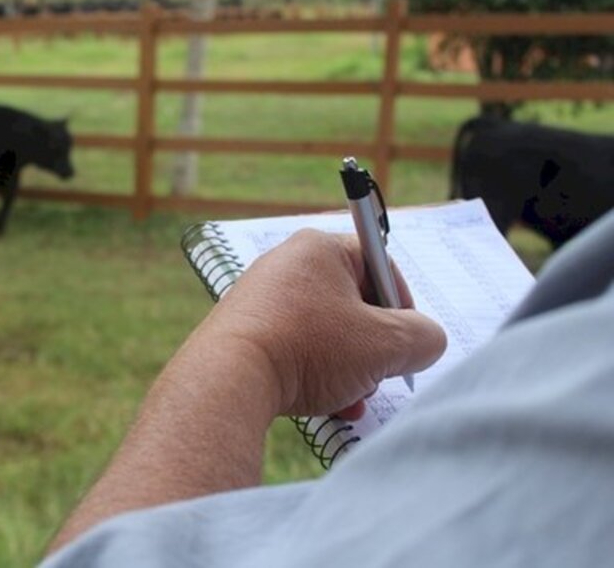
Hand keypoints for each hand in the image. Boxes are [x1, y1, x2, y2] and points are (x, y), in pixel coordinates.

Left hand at [193, 229, 446, 419]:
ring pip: (326, 334)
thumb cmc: (308, 348)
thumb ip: (422, 338)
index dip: (402, 305)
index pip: (379, 264)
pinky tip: (325, 406)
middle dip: (373, 348)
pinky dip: (316, 375)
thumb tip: (426, 341)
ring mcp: (260, 298)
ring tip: (350, 399)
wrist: (228, 378)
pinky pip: (295, 349)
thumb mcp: (385, 344)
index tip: (405, 340)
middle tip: (376, 375)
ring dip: (348, 370)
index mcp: (319, 249)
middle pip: (353, 304)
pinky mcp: (244, 331)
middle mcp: (286, 265)